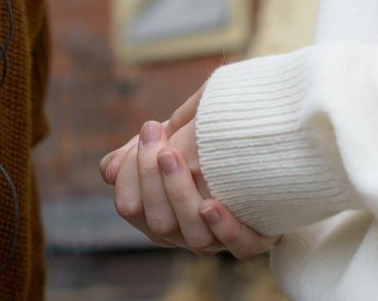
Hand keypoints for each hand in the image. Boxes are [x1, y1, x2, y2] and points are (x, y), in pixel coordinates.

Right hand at [102, 89, 278, 258]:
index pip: (130, 205)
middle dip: (151, 174)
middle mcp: (186, 232)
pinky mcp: (256, 239)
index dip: (132, 175)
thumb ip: (142, 150)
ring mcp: (220, 238)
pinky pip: (238, 247)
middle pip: (157, 221)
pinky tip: (211, 204)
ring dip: (179, 195)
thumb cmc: (213, 137)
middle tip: (157, 131)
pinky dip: (222, 228)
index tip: (148, 132)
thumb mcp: (175, 133)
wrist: (270, 140)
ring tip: (174, 154)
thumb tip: (108, 170)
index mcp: (159, 211)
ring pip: (194, 237)